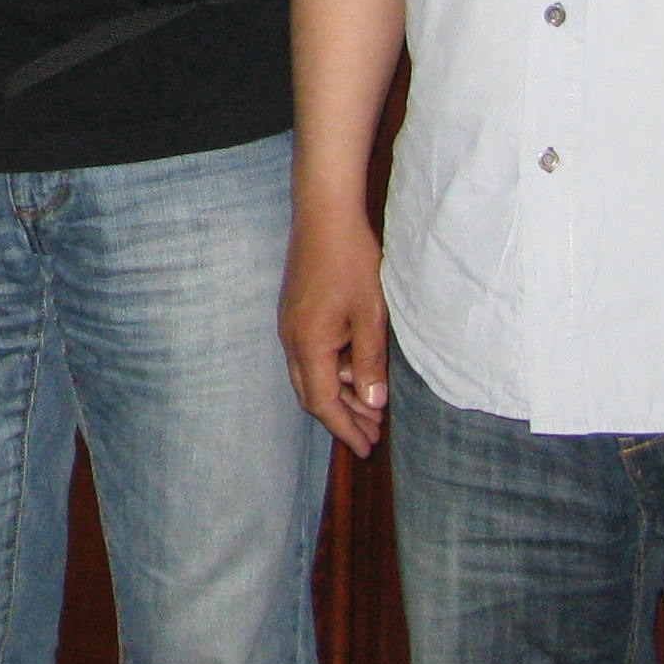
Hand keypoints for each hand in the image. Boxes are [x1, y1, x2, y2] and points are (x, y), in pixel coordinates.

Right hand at [280, 197, 390, 456]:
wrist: (324, 215)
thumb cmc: (351, 261)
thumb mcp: (370, 315)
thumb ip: (370, 362)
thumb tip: (373, 403)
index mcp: (309, 344)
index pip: (323, 403)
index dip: (345, 429)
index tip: (367, 448)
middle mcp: (292, 340)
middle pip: (311, 395)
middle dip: (342, 419)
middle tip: (373, 435)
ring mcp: (290, 325)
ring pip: (310, 376)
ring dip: (339, 395)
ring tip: (371, 405)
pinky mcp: (295, 312)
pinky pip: (310, 356)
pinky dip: (332, 372)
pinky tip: (356, 370)